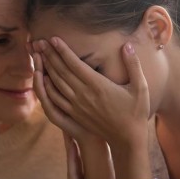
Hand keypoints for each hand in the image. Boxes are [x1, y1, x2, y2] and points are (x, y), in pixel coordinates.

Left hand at [33, 38, 149, 147]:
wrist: (127, 139)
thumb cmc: (136, 112)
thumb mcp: (141, 87)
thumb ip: (133, 65)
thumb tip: (128, 45)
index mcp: (98, 85)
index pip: (75, 64)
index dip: (63, 50)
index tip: (53, 39)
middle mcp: (84, 95)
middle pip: (61, 71)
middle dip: (50, 55)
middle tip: (40, 42)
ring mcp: (77, 106)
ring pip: (56, 84)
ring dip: (46, 68)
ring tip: (38, 56)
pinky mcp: (75, 114)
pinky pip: (56, 99)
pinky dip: (47, 87)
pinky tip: (43, 79)